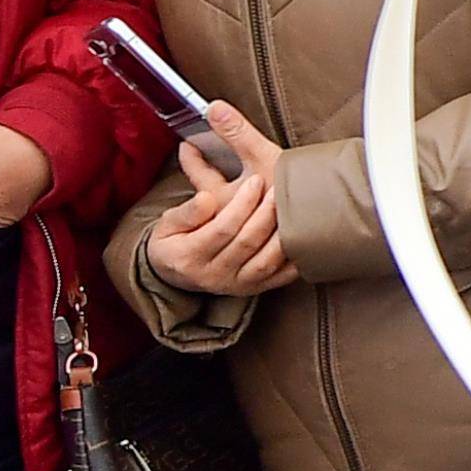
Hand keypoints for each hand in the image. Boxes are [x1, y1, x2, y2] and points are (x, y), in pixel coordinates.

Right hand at [144, 121, 293, 296]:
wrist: (174, 274)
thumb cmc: (172, 241)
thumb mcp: (167, 225)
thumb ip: (187, 212)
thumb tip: (206, 199)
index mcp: (189, 257)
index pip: (222, 229)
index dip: (241, 204)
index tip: (256, 180)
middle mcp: (214, 275)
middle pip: (247, 243)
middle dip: (266, 213)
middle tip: (279, 188)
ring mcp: (236, 285)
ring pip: (266, 262)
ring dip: (282, 235)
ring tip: (293, 208)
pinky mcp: (253, 289)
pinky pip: (279, 277)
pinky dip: (293, 259)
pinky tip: (303, 238)